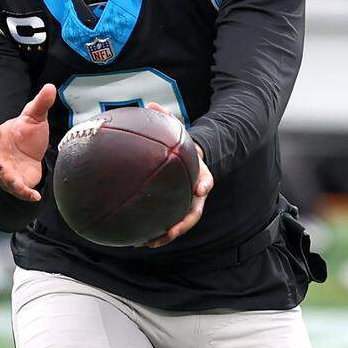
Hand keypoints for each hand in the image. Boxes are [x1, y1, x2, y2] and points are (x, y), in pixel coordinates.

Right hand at [0, 83, 54, 201]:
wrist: (30, 155)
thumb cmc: (26, 134)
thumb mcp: (34, 118)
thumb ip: (40, 104)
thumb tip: (50, 87)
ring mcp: (5, 170)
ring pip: (1, 177)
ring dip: (5, 179)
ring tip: (12, 182)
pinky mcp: (16, 182)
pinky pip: (19, 190)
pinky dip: (26, 194)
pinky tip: (36, 197)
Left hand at [140, 102, 213, 247]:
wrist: (188, 159)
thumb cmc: (180, 147)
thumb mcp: (176, 132)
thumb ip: (166, 120)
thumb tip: (151, 105)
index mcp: (199, 172)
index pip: (206, 177)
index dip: (204, 182)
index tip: (202, 188)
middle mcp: (196, 191)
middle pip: (195, 210)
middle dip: (184, 222)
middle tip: (172, 231)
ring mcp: (187, 203)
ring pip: (182, 222)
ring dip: (169, 234)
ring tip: (152, 242)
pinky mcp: (176, 210)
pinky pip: (169, 223)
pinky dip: (158, 233)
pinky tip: (141, 240)